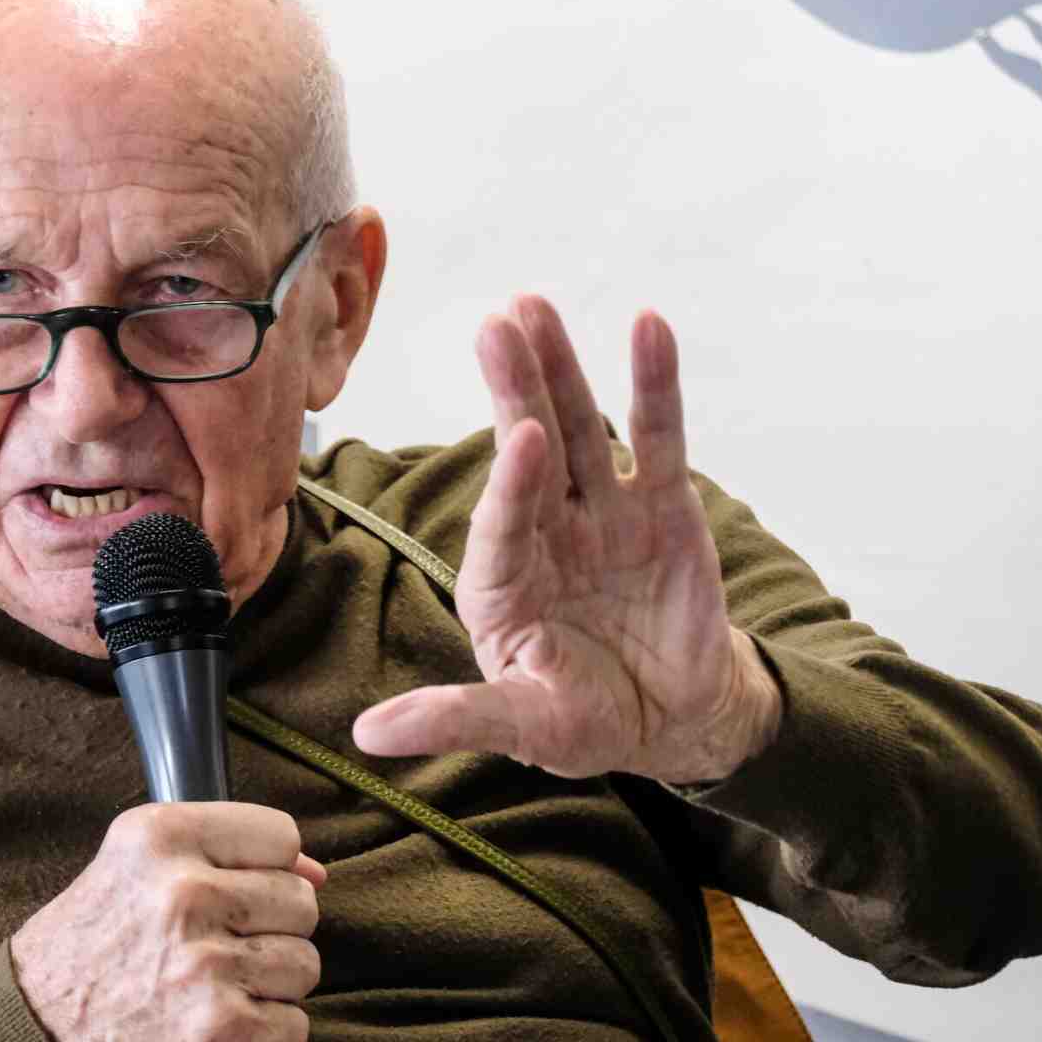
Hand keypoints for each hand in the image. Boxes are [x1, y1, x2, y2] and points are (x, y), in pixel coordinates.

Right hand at [11, 802, 327, 1040]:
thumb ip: (225, 851)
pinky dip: (263, 1030)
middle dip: (271, 926)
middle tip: (219, 942)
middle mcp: (184, 893)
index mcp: (162, 836)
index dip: (267, 866)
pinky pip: (293, 1022)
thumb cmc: (94, 938)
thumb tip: (316, 872)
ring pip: (305, 964)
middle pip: (301, 901)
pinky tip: (214, 1019)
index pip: (282, 835)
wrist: (34, 1019)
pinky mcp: (220, 1029)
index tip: (236, 887)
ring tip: (213, 982)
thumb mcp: (138, 863)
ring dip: (269, 981)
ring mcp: (204, 966)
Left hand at [353, 296, 780, 783]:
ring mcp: (602, 512)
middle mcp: (544, 532)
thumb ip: (454, 718)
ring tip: (535, 305)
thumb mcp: (521, 725)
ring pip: (580, 427)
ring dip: (560, 368)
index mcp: (500, 580)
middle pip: (528, 452)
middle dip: (513, 390)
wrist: (673, 720)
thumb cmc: (584, 720)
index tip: (525, 436)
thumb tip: (367, 737)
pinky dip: (653, 384)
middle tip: (498, 321)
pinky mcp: (661, 506)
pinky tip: (647, 325)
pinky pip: (657, 438)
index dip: (515, 482)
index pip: (504, 523)